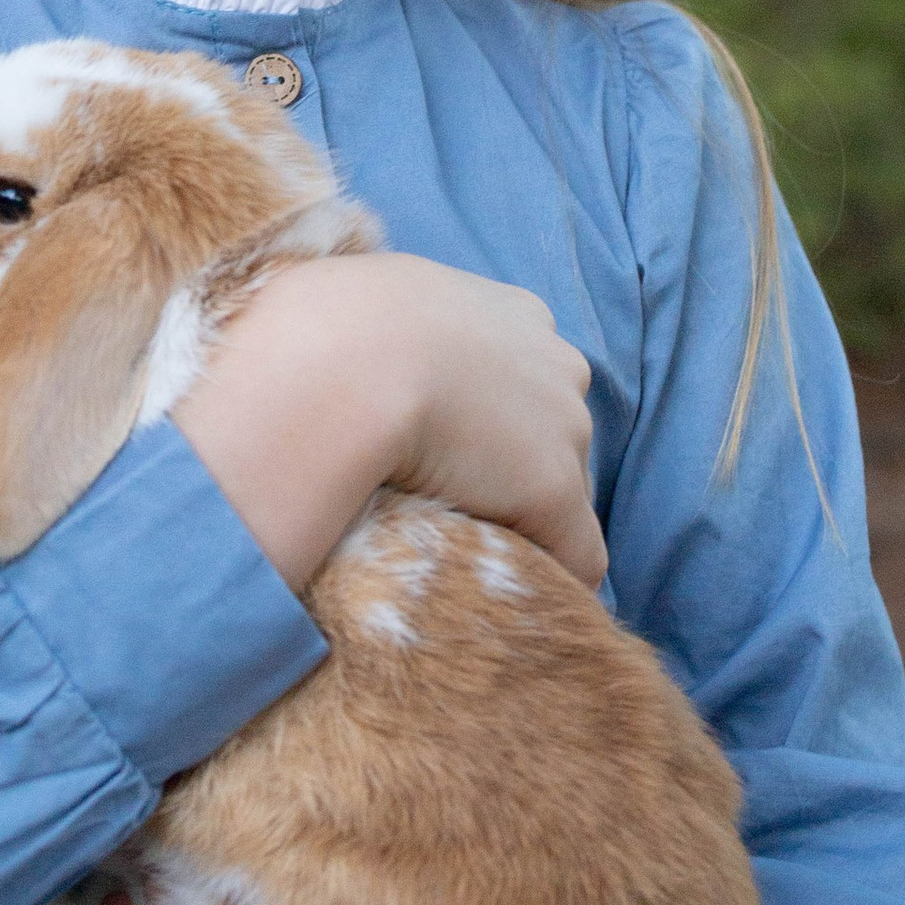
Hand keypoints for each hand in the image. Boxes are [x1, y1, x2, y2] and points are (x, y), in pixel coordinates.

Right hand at [173, 251, 603, 595]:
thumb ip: (378, 318)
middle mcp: (555, 360)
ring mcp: (564, 428)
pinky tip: (508, 604)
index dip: (488, 410)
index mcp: (510, 310)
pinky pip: (578, 553)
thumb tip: (326, 326)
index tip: (445, 438)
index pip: (522, 369)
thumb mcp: (359, 300)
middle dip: (513, 459)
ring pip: (563, 487)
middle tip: (448, 492)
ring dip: (521, 515)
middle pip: (553, 426)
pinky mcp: (556, 491)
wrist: (342, 363)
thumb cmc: (328, 327)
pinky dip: (552, 577)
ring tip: (460, 542)